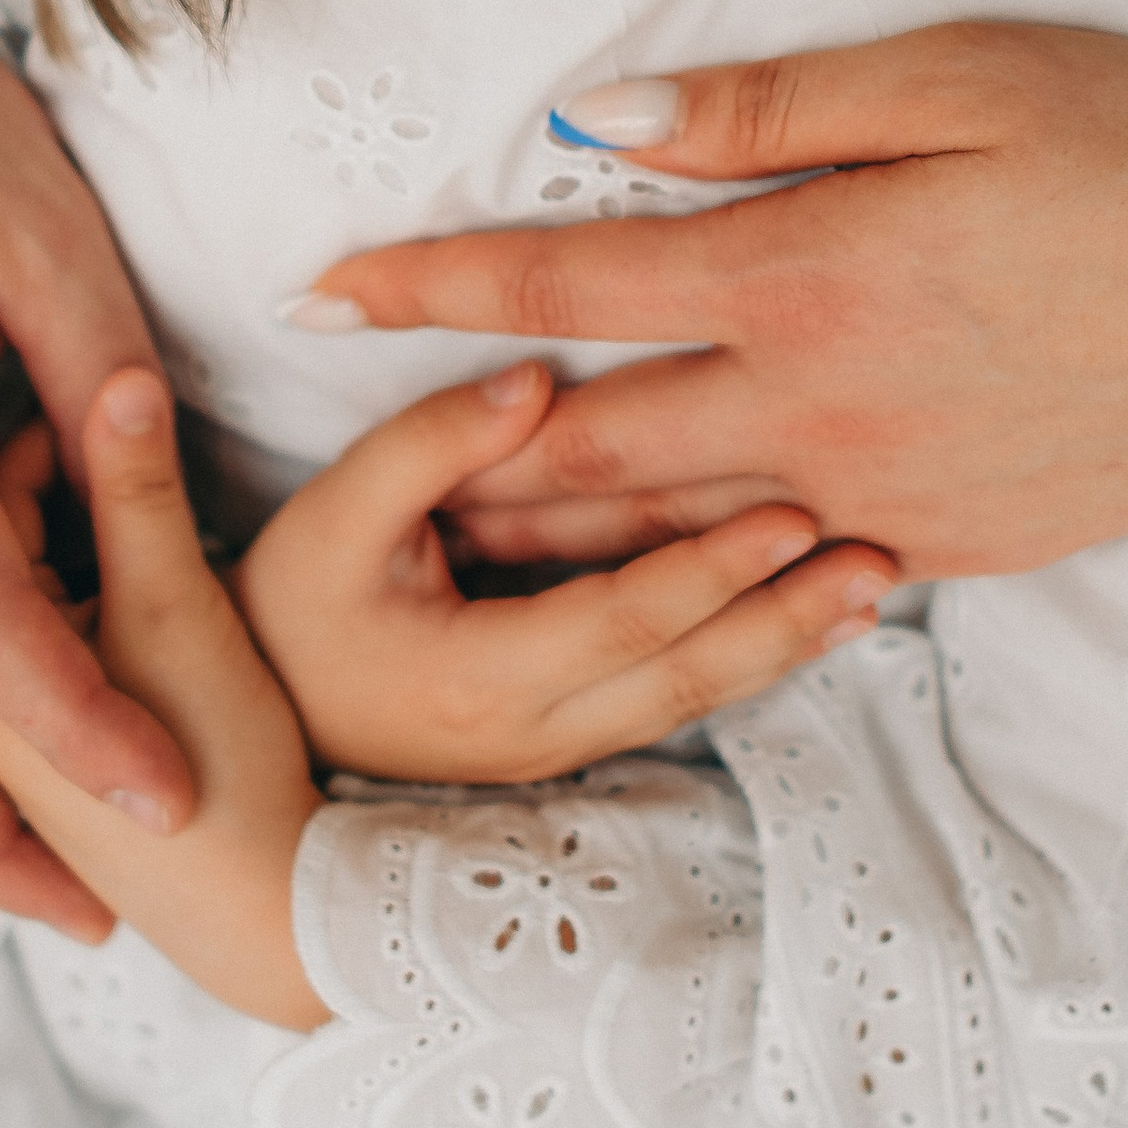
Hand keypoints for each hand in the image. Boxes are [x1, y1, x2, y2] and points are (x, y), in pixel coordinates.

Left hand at [0, 372, 325, 1027]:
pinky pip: (8, 652)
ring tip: (139, 518)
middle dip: (39, 491)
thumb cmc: (228, 770)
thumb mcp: (178, 611)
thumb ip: (138, 492)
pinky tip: (126, 583)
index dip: (62, 443)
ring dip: (50, 546)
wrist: (287, 913)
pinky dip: (53, 600)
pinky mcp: (24, 769)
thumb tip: (123, 384)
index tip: (130, 412)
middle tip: (122, 456)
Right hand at [232, 359, 894, 782]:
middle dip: (786, 619)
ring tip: (874, 589)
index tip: (792, 514)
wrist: (252, 730)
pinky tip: (809, 620)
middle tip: (875, 559)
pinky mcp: (569, 738)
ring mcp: (557, 748)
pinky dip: (747, 658)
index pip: (620, 621)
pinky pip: (675, 701)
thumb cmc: (288, 609)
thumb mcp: (332, 514)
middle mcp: (535, 732)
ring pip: (694, 700)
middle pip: (686, 677)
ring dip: (786, 646)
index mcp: (480, 678)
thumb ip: (430, 443)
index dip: (709, 571)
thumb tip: (535, 379)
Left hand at [293, 25, 1127, 577]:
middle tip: (341, 475)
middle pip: (583, 454)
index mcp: (799, 282)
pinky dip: (694, 578)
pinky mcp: (942, 547)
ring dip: (547, 544)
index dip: (431, 289)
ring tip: (443, 543)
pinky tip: (646, 575)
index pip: (563, 293)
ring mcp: (876, 499)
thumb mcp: (955, 82)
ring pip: (668, 538)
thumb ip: (771, 114)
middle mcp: (813, 413)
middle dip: (449, 462)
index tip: (324, 289)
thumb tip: (605, 125)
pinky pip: (783, 574)